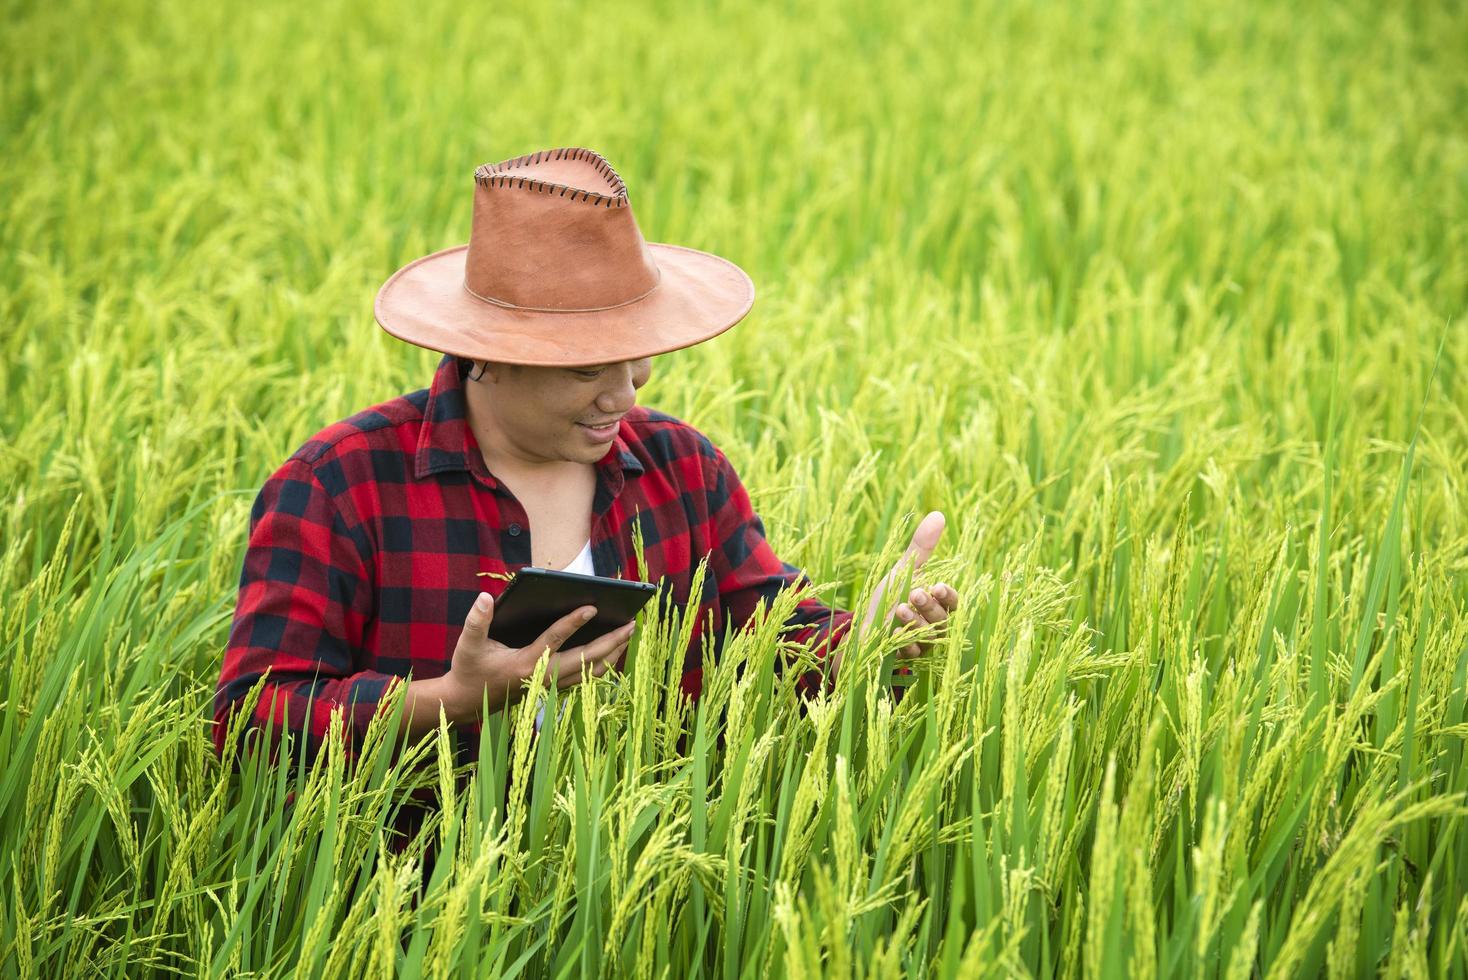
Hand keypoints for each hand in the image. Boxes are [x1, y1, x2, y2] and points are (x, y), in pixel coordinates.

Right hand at [441, 592, 635, 720]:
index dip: (573, 622)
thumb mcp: (468, 645)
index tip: (592, 606)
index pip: (554, 640)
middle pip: (586, 659)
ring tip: (629, 635)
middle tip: (632, 623)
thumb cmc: (469, 670)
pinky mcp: (553, 689)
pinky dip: (602, 664)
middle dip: (611, 641)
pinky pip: (586, 677)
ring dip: (612, 653)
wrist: (466, 703)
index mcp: (525, 664)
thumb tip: (485, 598)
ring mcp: (551, 686)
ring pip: (591, 672)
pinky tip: (613, 651)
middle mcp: (543, 678)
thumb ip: (476, 621)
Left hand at [831, 511, 960, 677]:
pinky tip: (893, 630)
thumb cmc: (886, 598)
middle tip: (916, 592)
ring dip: (916, 622)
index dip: (949, 596)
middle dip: (929, 606)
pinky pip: (910, 652)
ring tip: (901, 608)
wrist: (861, 627)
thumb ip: (921, 548)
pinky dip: (903, 641)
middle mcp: (932, 626)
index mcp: (935, 605)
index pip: (953, 603)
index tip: (939, 586)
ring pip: (928, 636)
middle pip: (942, 619)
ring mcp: (920, 644)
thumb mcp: (902, 570)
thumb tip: (939, 514)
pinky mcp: (903, 656)